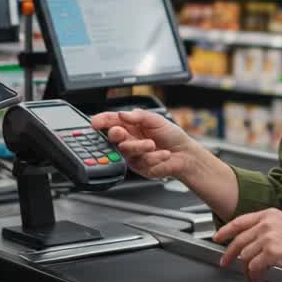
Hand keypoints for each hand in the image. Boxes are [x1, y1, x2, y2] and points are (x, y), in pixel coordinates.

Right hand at [90, 109, 204, 180]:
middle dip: (115, 134)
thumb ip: (138, 116)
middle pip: (113, 137)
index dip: (101, 121)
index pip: (111, 121)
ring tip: (152, 144)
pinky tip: (164, 153)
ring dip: (139, 146)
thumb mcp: (156, 119)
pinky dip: (154, 157)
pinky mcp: (139, 167)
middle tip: (120, 133)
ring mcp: (132, 154)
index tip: (95, 122)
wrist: (185, 154)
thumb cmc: (171, 135)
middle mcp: (128, 139)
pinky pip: (141, 161)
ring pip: (126, 150)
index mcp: (130, 126)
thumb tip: (122, 114)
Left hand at [213, 208, 281, 281]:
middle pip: (238, 241)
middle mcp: (266, 224)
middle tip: (224, 263)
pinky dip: (254, 276)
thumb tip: (256, 241)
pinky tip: (258, 279)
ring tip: (251, 276)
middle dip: (228, 254)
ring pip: (245, 256)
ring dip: (246, 269)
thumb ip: (270, 228)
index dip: (225, 231)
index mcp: (270, 215)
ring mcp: (268, 238)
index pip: (239, 221)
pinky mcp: (272, 253)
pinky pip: (254, 268)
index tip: (218, 237)